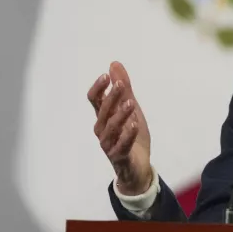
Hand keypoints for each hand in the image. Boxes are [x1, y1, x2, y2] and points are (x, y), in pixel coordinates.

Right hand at [87, 62, 153, 194]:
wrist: (138, 167)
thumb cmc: (131, 136)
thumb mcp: (130, 109)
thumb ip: (124, 89)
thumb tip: (114, 64)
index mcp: (103, 117)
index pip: (94, 100)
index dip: (98, 88)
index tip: (106, 75)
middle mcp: (102, 130)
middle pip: (103, 111)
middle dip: (112, 97)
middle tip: (121, 84)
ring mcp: (109, 144)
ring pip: (111, 128)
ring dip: (120, 114)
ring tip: (130, 103)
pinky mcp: (119, 157)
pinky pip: (122, 145)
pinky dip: (128, 135)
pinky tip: (135, 124)